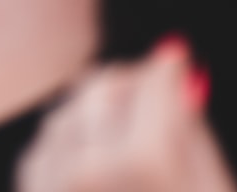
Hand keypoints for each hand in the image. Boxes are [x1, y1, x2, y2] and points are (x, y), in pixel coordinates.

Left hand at [15, 36, 236, 191]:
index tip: (173, 57)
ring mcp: (49, 184)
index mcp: (141, 170)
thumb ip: (189, 134)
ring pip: (68, 107)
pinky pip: (47, 138)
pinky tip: (95, 155)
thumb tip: (178, 79)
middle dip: (130, 81)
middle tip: (153, 84)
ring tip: (127, 127)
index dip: (166, 69)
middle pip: (103, 88)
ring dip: (97, 105)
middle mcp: (85, 173)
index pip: (151, 88)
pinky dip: (70, 133)